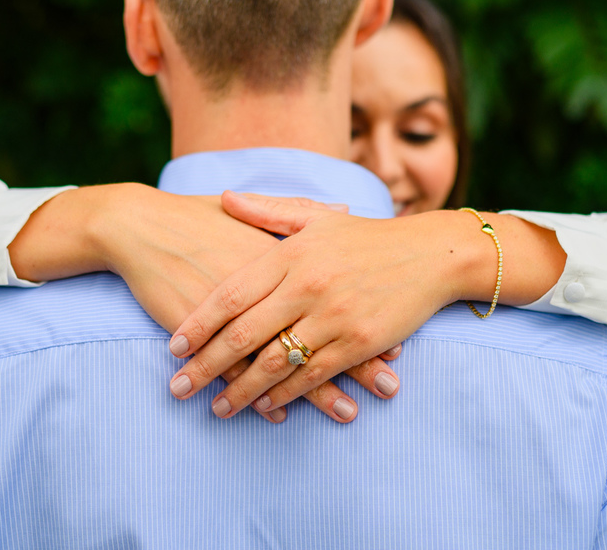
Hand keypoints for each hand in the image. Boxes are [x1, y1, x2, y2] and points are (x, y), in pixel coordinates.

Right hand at [10, 183, 398, 422]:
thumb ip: (299, 215)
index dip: (365, 319)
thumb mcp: (252, 211)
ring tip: (350, 414)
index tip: (398, 344)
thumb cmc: (196, 218)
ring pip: (284, 358)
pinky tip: (280, 414)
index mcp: (281, 258)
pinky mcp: (205, 332)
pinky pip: (238, 371)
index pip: (333, 295)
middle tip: (389, 385)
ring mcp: (235, 313)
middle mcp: (265, 287)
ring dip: (318, 390)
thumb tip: (343, 208)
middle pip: (319, 329)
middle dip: (356, 361)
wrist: (142, 228)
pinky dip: (259, 393)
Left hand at [166, 192, 485, 420]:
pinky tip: (265, 406)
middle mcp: (307, 285)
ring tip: (216, 408)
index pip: (231, 293)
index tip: (174, 346)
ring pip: (274, 363)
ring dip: (240, 390)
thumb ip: (267, 211)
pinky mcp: (358, 343)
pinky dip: (285, 395)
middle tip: (178, 388)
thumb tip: (224, 199)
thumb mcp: (317, 216)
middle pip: (243, 334)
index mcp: (291, 253)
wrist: (432, 255)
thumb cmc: (368, 236)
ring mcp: (333, 317)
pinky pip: (311, 375)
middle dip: (206, 366)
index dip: (199, 323)